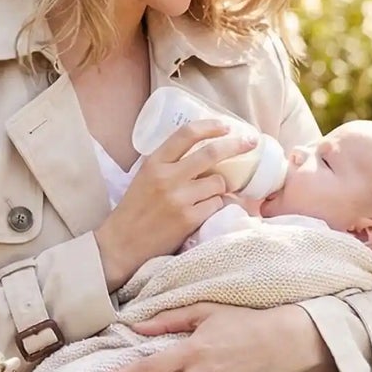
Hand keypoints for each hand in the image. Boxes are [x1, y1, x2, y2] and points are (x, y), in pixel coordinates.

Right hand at [93, 121, 259, 290]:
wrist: (121, 245)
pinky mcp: (189, 219)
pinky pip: (217, 205)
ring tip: (209, 196)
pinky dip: (217, 206)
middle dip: (236, 145)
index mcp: (154, 163)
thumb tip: (204, 153)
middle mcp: (167, 177)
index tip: (226, 126)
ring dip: (220, 187)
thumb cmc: (134, 211)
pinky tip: (205, 212)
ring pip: (218, 183)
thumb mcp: (144, 178)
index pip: (186, 134)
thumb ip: (168, 164)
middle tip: (250, 143)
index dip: (210, 127)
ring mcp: (179, 199)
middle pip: (211, 153)